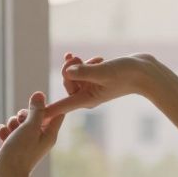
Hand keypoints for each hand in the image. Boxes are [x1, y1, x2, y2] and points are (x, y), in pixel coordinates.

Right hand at [0, 91, 64, 176]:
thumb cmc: (20, 153)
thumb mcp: (30, 127)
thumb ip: (36, 110)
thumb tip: (40, 94)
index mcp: (49, 135)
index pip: (56, 114)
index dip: (47, 106)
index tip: (37, 104)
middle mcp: (38, 139)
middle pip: (34, 116)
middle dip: (24, 114)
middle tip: (21, 121)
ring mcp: (23, 144)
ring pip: (18, 122)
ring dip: (11, 122)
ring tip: (10, 131)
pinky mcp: (10, 147)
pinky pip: (7, 131)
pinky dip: (3, 131)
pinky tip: (1, 136)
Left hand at [44, 52, 160, 115]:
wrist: (144, 72)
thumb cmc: (127, 74)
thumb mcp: (104, 71)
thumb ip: (85, 71)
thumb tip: (67, 71)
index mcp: (87, 99)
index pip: (62, 106)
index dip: (47, 111)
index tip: (33, 118)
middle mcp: (87, 95)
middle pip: (66, 82)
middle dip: (69, 69)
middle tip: (75, 58)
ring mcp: (92, 88)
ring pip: (74, 75)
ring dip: (80, 64)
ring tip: (95, 59)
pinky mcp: (96, 80)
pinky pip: (82, 72)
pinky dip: (86, 63)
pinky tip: (96, 58)